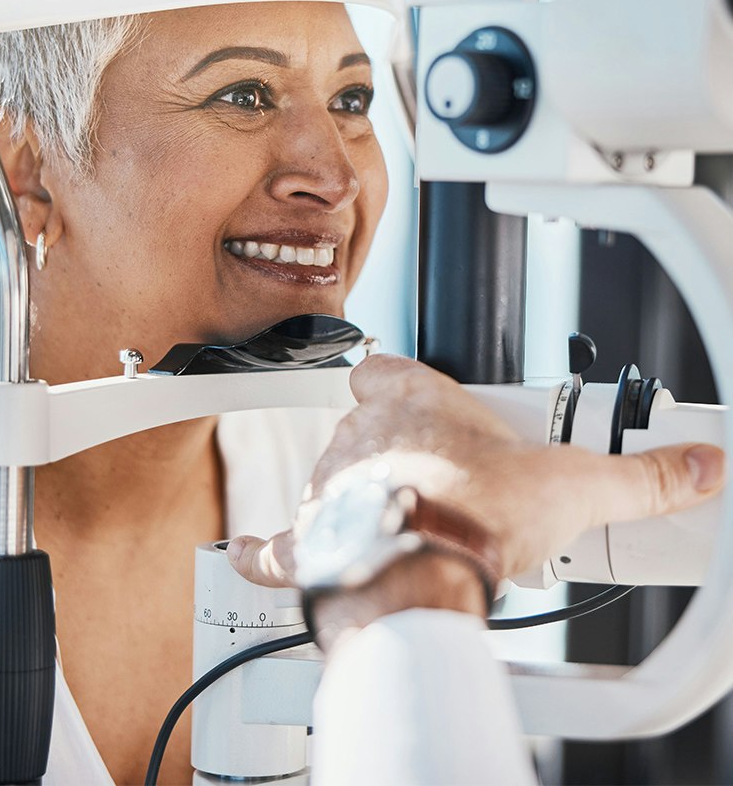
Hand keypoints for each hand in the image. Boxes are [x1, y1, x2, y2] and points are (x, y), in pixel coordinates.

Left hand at [227, 354, 724, 590]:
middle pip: (361, 429)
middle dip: (390, 452)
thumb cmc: (483, 514)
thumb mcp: (576, 485)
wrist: (427, 568)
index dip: (396, 381)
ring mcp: (330, 486)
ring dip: (350, 499)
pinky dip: (267, 551)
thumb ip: (639, 474)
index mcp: (415, 405)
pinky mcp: (310, 540)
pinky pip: (276, 542)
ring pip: (328, 479)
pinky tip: (251, 554)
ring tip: (396, 528)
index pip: (386, 369)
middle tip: (432, 485)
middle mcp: (363, 436)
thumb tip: (697, 466)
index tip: (415, 397)